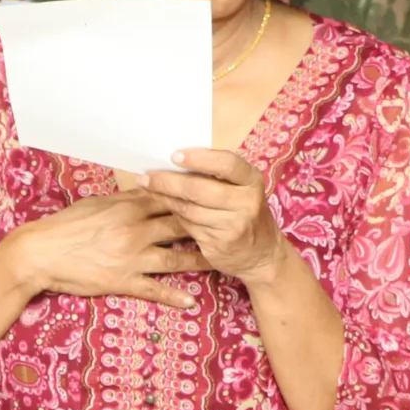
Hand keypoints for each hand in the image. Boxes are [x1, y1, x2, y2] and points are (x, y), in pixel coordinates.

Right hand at [0, 191, 207, 305]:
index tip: (215, 195)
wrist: (39, 254)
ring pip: (176, 259)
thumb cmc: (65, 227)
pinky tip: (191, 301)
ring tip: (221, 261)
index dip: (195, 198)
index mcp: (128, 208)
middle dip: (207, 225)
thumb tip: (147, 189)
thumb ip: (124, 200)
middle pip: (181, 226)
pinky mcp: (122, 281)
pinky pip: (155, 289)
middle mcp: (135, 231)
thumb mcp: (96, 205)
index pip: (170, 199)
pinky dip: (175, 296)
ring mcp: (131, 257)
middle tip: (229, 226)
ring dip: (201, 260)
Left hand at [143, 150, 289, 281]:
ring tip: (147, 187)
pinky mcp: (219, 243)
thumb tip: (175, 160)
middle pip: (198, 189)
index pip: (226, 163)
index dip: (198, 158)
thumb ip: (218, 176)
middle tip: (147, 175)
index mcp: (252, 181)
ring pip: (188, 208)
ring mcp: (233, 225)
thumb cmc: (245, 213)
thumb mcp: (242, 190)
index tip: (174, 155)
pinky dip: (173, 214)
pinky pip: (188, 224)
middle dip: (168, 181)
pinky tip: (163, 205)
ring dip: (164, 197)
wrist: (262, 254)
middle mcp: (246, 202)